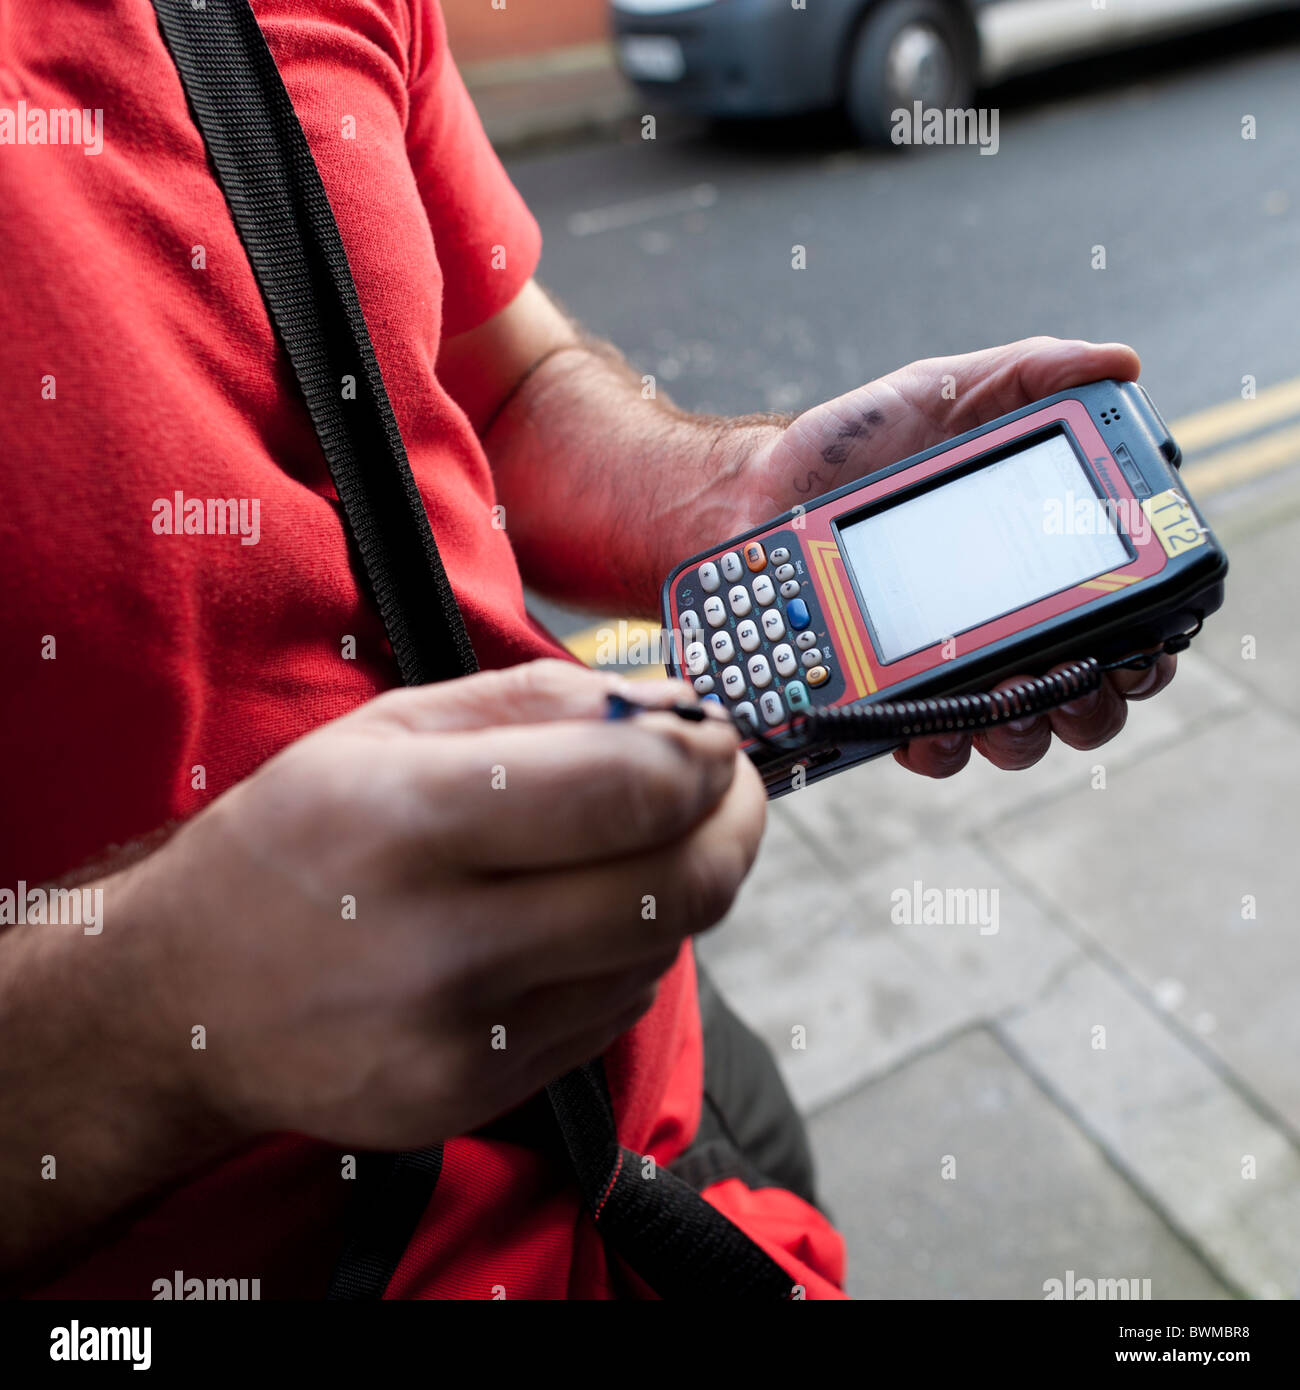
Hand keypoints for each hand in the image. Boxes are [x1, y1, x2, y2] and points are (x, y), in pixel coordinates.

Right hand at [114, 660, 764, 1149]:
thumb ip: (543, 701)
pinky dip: (627, 950)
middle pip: (675, 888)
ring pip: (659, 950)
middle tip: (728, 789)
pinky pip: (616, 1009)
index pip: (629, 791)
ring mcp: (468, 1038)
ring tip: (628, 846)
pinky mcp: (483, 1096)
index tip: (719, 739)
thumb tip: (678, 707)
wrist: (188, 1000)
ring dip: (677, 885)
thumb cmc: (295, 840)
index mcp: (411, 819)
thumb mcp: (389, 727)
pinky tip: (572, 919)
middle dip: (733, 824)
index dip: (707, 759)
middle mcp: (442, 943)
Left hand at [734, 336, 1174, 774]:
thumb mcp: (942, 392)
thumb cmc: (851, 446)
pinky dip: (940, 743)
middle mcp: (1002, 627)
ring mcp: (946, 672)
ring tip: (1002, 699)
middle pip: (1087, 699)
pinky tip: (932, 720)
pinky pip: (930, 746)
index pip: (1121, 621)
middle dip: (1093, 702)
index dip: (1147, 646)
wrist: (752, 494)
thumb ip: (1029, 374)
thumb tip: (1121, 365)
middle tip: (1071, 677)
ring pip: (1018, 737)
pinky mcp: (888, 697)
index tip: (1141, 642)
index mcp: (1031, 564)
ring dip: (1025, 730)